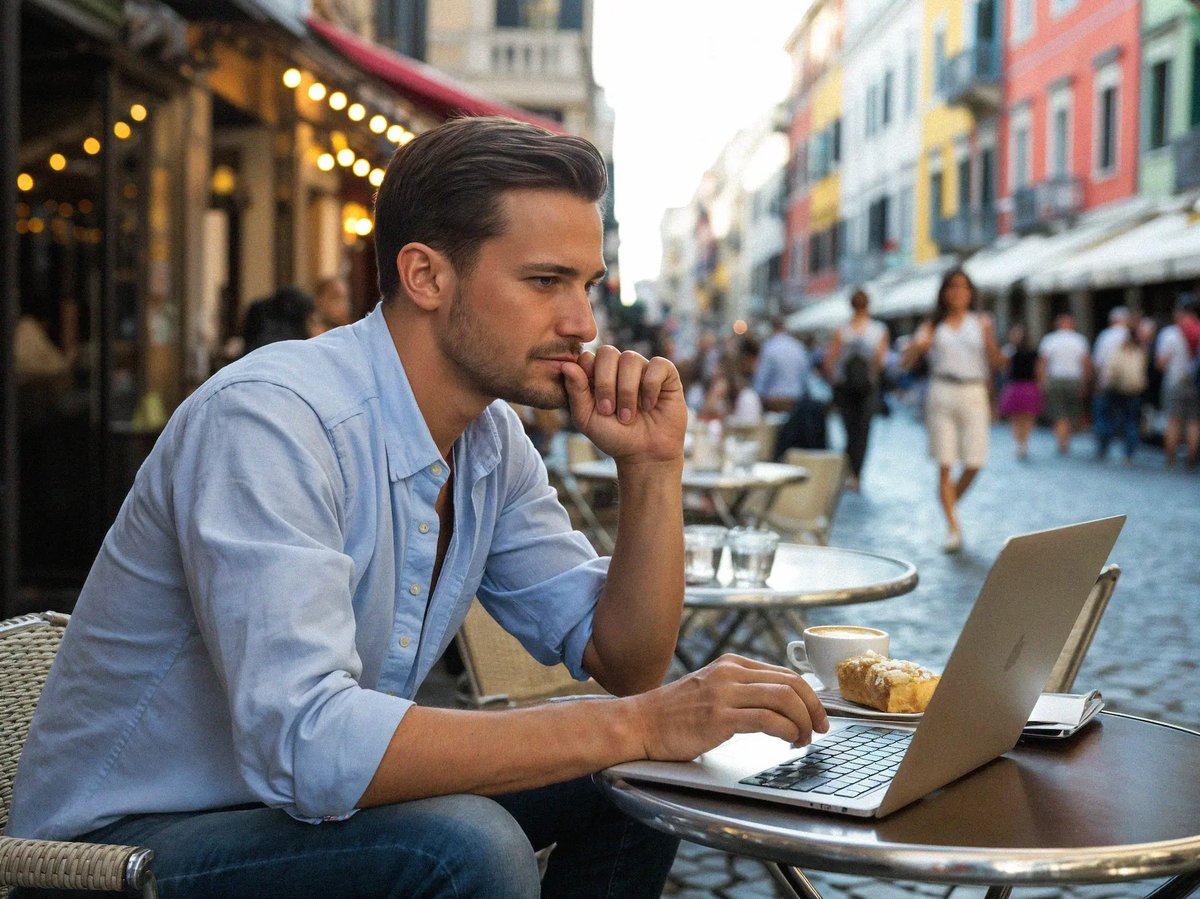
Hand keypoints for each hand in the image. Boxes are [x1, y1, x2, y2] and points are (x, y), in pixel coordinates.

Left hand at [561, 346, 686, 463]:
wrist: (644, 455)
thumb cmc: (614, 436)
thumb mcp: (587, 418)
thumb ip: (575, 391)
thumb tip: (566, 365)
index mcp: (598, 374)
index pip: (587, 356)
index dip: (588, 375)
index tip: (594, 403)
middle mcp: (620, 367)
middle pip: (607, 352)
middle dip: (605, 383)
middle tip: (608, 411)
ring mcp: (643, 369)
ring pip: (631, 358)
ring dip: (627, 391)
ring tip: (628, 416)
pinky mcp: (666, 375)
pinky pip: (657, 365)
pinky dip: (651, 387)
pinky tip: (649, 406)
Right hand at [625, 655, 828, 761]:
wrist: (640, 723)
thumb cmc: (675, 714)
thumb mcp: (712, 689)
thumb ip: (742, 691)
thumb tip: (782, 704)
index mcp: (731, 664)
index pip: (785, 674)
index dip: (810, 696)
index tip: (818, 716)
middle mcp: (730, 673)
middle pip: (791, 684)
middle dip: (814, 709)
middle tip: (820, 729)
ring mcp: (724, 694)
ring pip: (784, 699)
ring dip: (803, 722)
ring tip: (803, 740)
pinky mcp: (719, 718)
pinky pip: (767, 720)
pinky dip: (787, 731)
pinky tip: (788, 742)